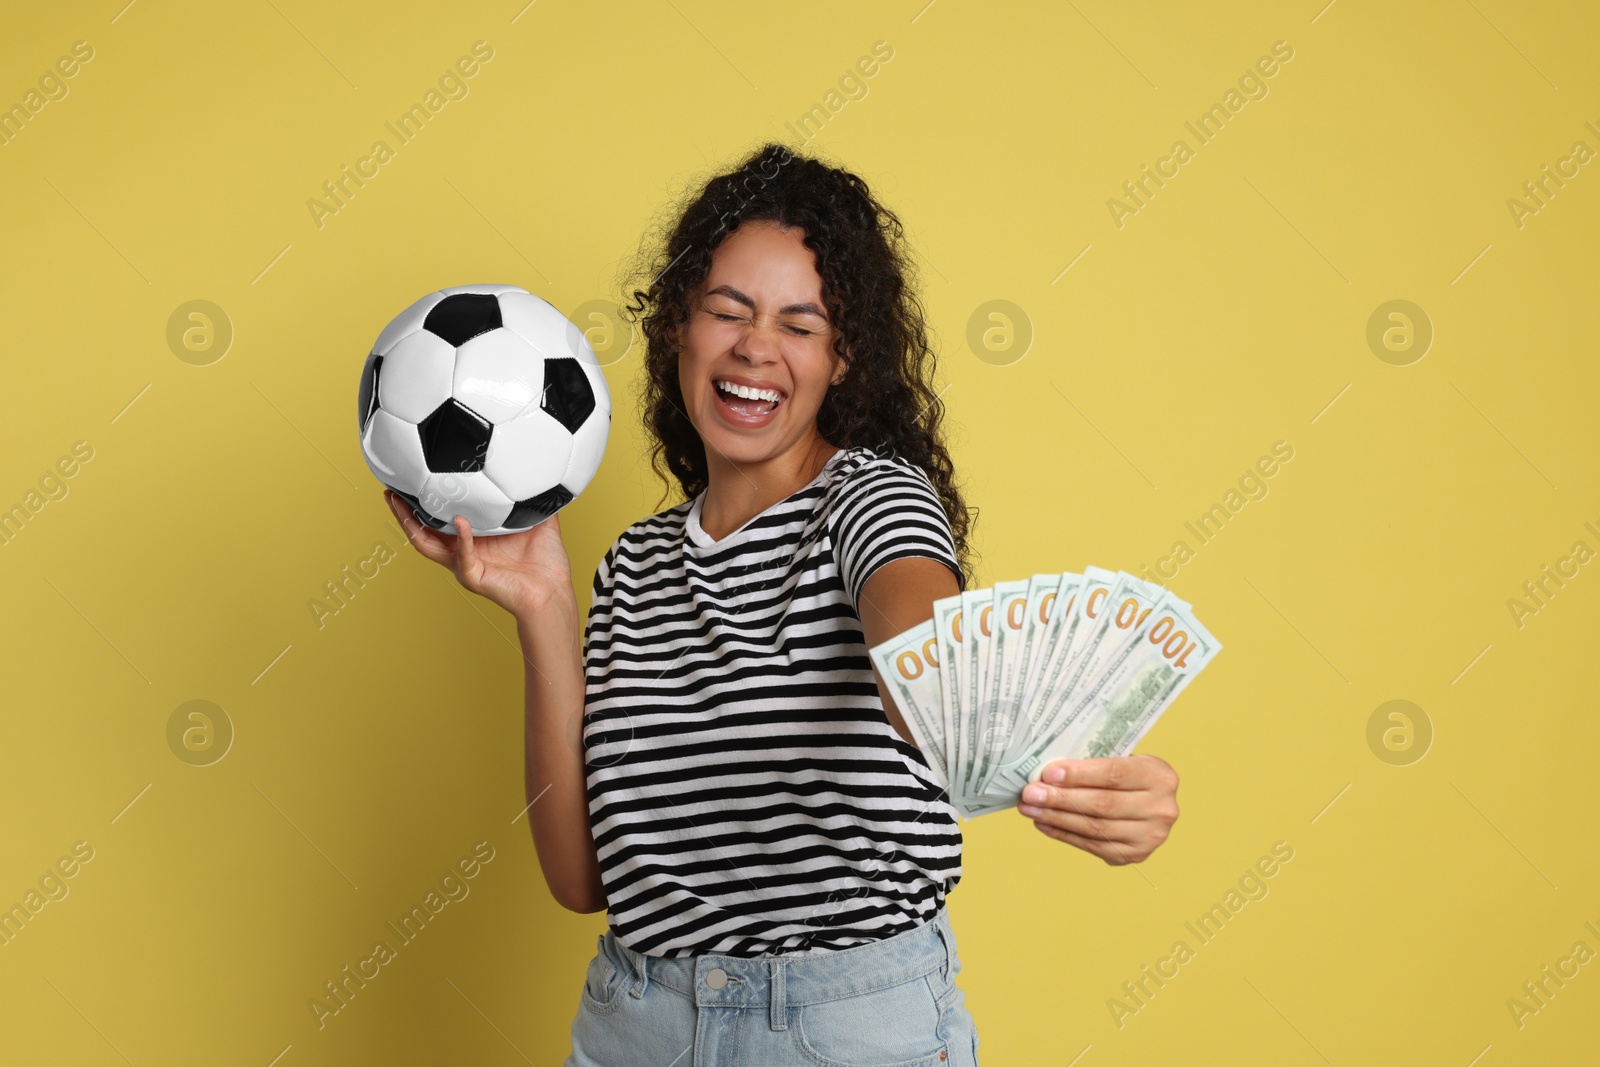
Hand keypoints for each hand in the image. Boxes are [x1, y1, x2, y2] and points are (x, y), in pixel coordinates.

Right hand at [383, 489, 573, 617]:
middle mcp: (462, 552)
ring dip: (411, 524)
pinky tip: (461, 521)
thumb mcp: (539, 522)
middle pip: (421, 532)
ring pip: (427, 545)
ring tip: (399, 504)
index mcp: (474, 539)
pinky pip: (463, 556)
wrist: (554, 592)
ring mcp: (464, 565)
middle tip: (389, 491)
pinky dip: (462, 538)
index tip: (413, 479)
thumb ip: (533, 500)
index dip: (424, 502)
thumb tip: (538, 474)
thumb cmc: (546, 565)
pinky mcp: (474, 577)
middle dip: (402, 512)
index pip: (440, 519)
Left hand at [1015, 755, 1178, 864]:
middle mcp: (1161, 809)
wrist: (1154, 804)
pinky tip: (1044, 823)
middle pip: (1103, 804)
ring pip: (1094, 828)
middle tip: (1030, 793)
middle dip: (1061, 798)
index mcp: (1160, 777)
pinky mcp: (1134, 855)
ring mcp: (1150, 836)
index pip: (1114, 774)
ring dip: (1057, 818)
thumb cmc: (1129, 776)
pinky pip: (1092, 845)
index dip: (1079, 774)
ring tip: (1030, 808)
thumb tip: (1047, 773)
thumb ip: (1093, 764)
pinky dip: (1064, 834)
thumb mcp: (1124, 760)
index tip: (1048, 773)